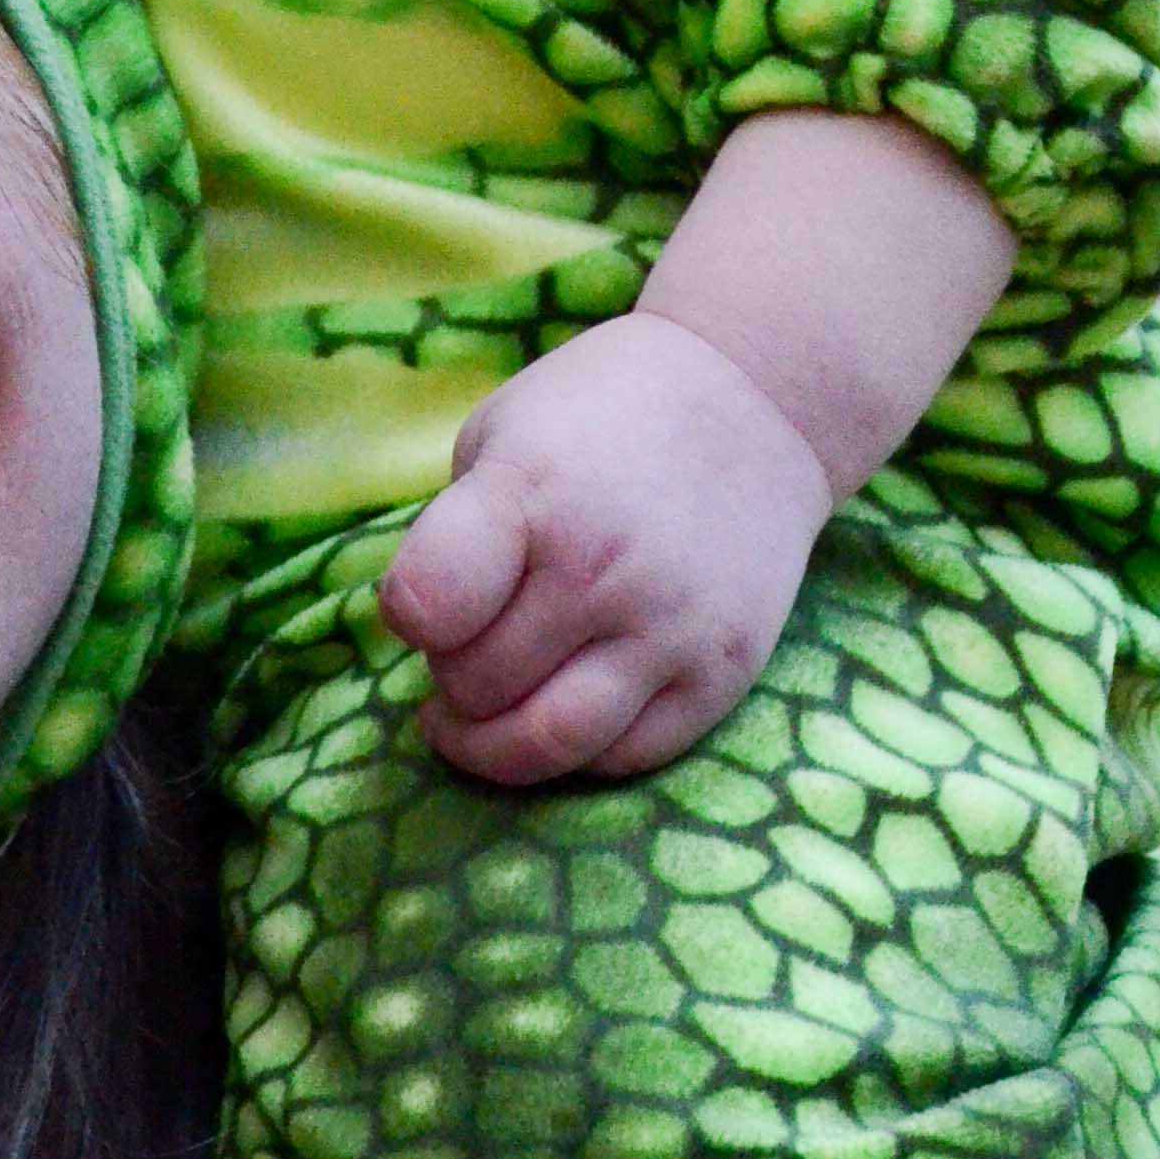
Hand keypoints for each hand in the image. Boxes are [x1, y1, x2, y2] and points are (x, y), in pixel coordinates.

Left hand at [378, 314, 830, 785]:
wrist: (754, 401)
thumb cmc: (602, 414)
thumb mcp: (503, 432)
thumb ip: (458, 534)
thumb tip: (428, 636)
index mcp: (534, 492)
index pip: (429, 606)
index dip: (405, 616)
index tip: (419, 605)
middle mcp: (603, 569)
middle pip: (477, 684)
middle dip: (451, 675)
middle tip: (464, 646)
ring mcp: (670, 629)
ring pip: (548, 744)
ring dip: (493, 743)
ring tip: (482, 715)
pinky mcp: (722, 673)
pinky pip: (627, 757)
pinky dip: (575, 753)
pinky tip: (558, 708)